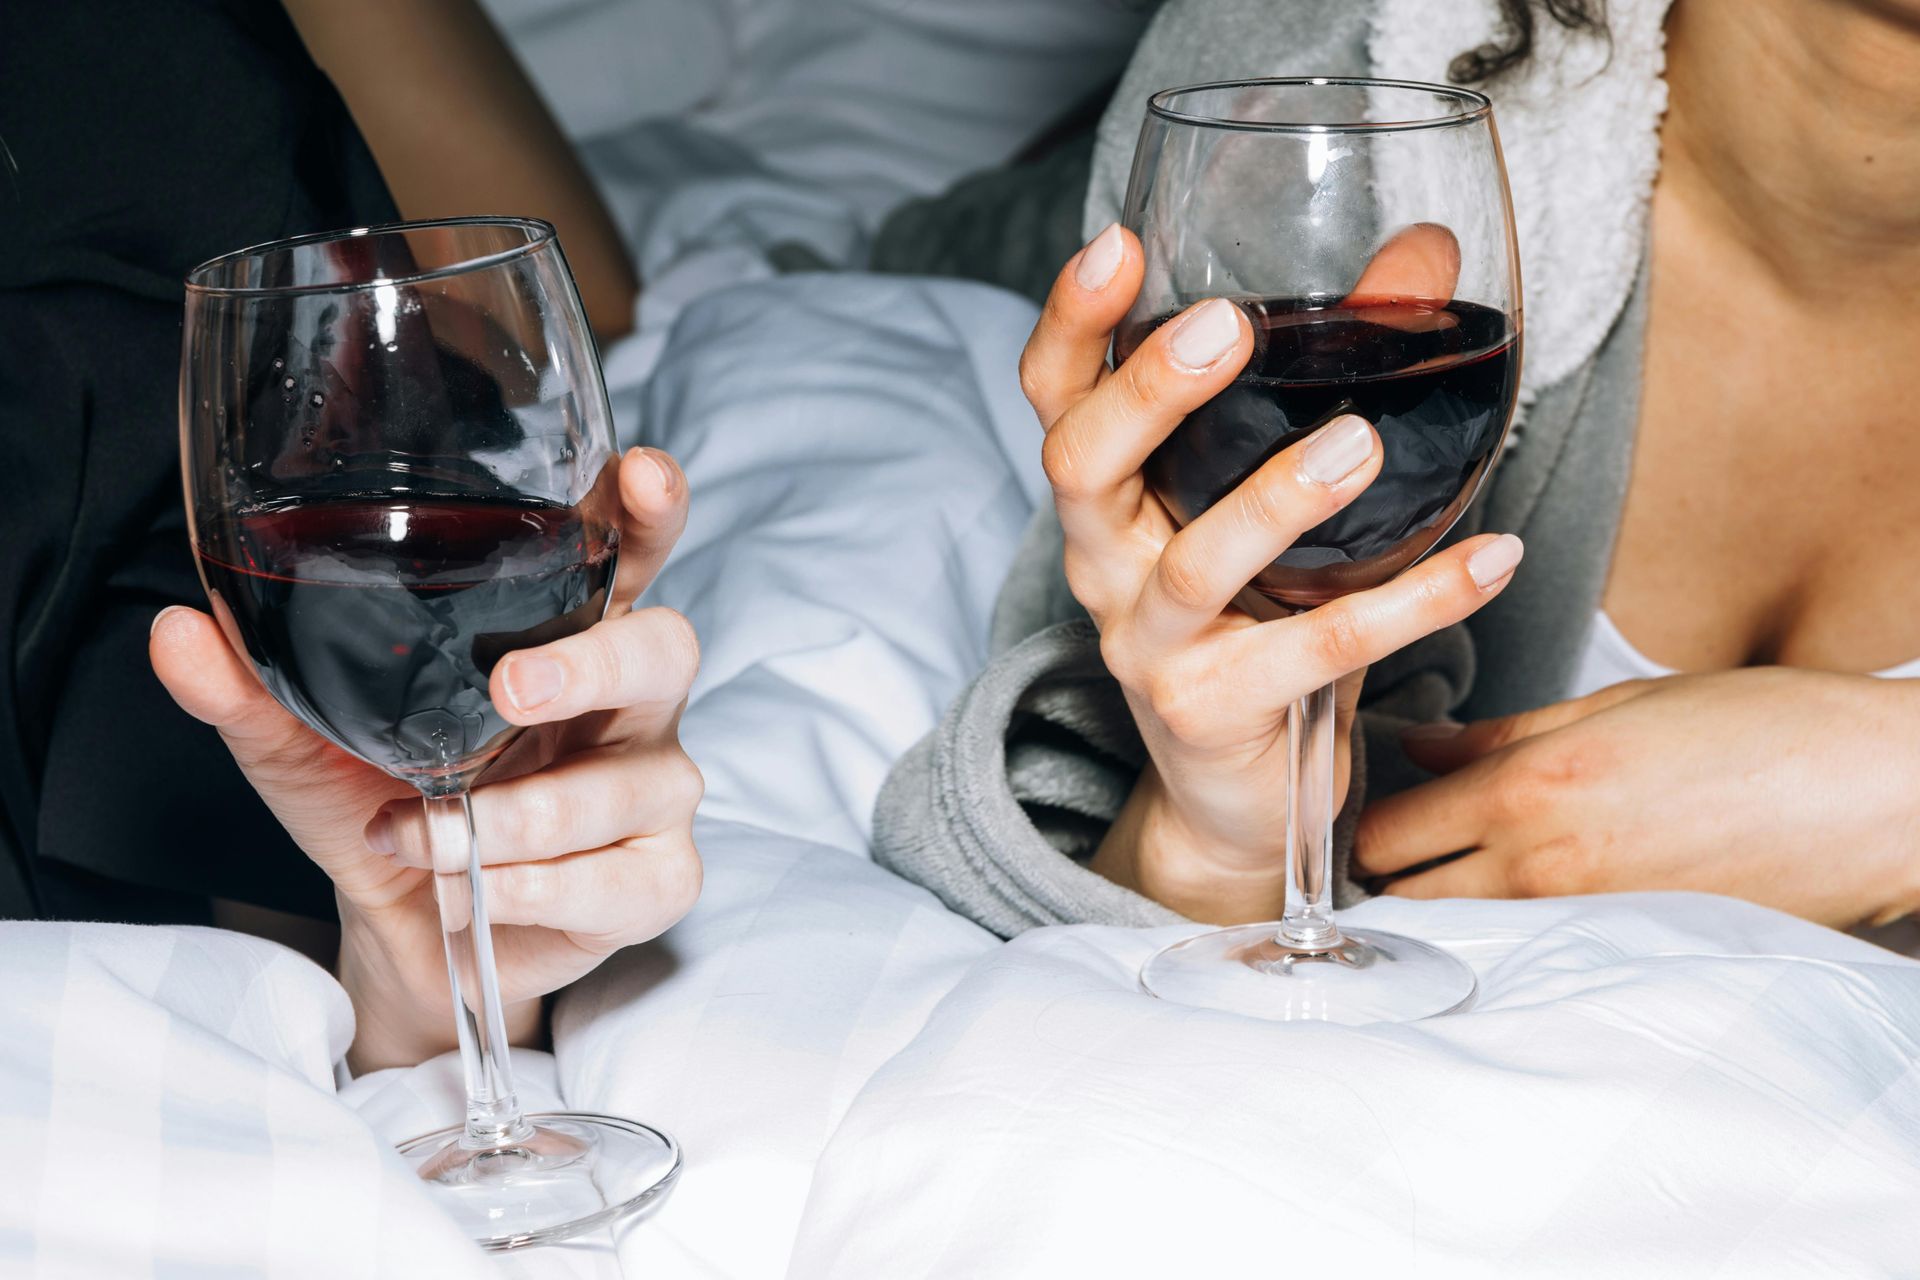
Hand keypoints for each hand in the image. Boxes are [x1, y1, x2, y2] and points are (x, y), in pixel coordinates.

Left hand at [150, 448, 702, 1070]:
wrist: (407, 937)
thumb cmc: (383, 812)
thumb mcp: (304, 744)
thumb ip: (252, 687)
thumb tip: (178, 633)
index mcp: (565, 637)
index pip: (630, 556)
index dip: (650, 512)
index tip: (642, 478)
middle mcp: (627, 703)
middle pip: (666, 651)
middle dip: (594, 664)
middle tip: (513, 686)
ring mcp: (653, 788)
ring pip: (631, 783)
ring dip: (518, 818)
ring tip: (428, 835)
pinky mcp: (660, 875)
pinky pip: (626, 877)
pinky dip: (538, 888)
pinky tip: (479, 894)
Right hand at [1027, 223, 1523, 923]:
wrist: (1238, 800)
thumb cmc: (1256, 623)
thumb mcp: (1274, 498)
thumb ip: (1339, 371)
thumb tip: (1426, 250)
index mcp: (1111, 500)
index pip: (1056, 400)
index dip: (1072, 323)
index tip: (1116, 242)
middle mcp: (1108, 566)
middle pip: (1085, 469)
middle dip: (1146, 393)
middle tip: (1223, 328)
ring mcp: (1153, 646)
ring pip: (1198, 566)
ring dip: (1277, 500)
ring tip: (1358, 443)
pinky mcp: (1220, 713)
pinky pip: (1318, 651)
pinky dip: (1412, 604)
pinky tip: (1489, 557)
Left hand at [1355, 669, 1919, 927]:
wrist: (1876, 795)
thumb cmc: (1759, 730)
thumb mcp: (1618, 705)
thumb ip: (1504, 735)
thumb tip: (1421, 748)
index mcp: (1531, 788)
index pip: (1388, 833)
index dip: (1361, 823)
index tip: (1360, 809)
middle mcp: (1542, 866)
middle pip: (1404, 897)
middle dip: (1385, 877)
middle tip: (1394, 851)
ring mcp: (1582, 922)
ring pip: (1460, 934)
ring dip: (1439, 910)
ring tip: (1451, 876)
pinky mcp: (1624, 954)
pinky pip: (1529, 954)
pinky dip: (1502, 936)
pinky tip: (1520, 905)